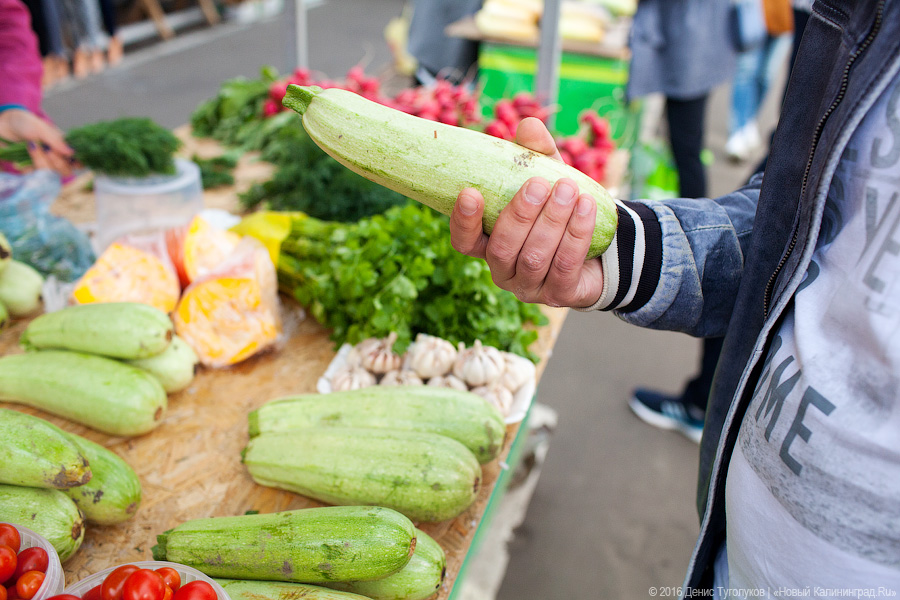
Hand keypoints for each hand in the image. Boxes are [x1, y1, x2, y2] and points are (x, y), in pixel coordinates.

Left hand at [0, 108, 74, 175]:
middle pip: (66, 170)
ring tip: (31, 147)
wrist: (2, 126)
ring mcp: (43, 165)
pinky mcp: (30, 171)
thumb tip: (72, 153)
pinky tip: (23, 155)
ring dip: (41, 161)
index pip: (77, 161)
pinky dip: (29, 166)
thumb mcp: (41, 128)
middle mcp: (55, 158)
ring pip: (50, 175)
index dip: (78, 163)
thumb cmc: (24, 123)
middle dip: (58, 162)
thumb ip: (56, 141)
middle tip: (48, 150)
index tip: (75, 162)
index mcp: (63, 147)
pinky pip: (35, 176)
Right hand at [449, 117, 604, 308]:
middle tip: (538, 184)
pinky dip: (576, 234)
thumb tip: (529, 124)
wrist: (599, 246)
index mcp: (488, 245)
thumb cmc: (558, 210)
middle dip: (521, 215)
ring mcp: (530, 287)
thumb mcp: (546, 177)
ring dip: (552, 221)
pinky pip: (565, 265)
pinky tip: (586, 208)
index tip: (470, 192)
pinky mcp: (560, 295)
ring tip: (568, 190)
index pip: (464, 242)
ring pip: (534, 257)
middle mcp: (503, 270)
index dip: (464, 221)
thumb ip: (535, 154)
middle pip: (502, 248)